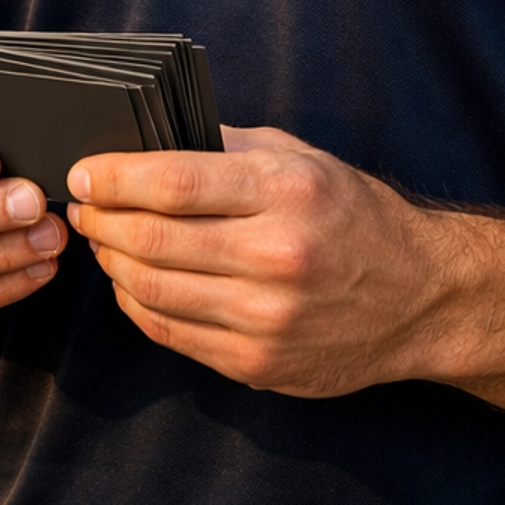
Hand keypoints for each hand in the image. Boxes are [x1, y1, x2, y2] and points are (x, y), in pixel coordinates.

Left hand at [66, 126, 459, 395]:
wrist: (420, 298)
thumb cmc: (355, 217)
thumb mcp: (302, 159)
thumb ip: (226, 146)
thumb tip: (147, 139)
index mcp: (288, 193)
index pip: (174, 183)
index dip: (114, 178)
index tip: (84, 173)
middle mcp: (277, 257)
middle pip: (153, 240)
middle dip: (102, 220)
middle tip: (84, 207)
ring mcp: (266, 319)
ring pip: (152, 291)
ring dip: (113, 262)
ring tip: (105, 240)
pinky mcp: (257, 365)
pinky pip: (171, 333)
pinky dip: (138, 304)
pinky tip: (134, 281)